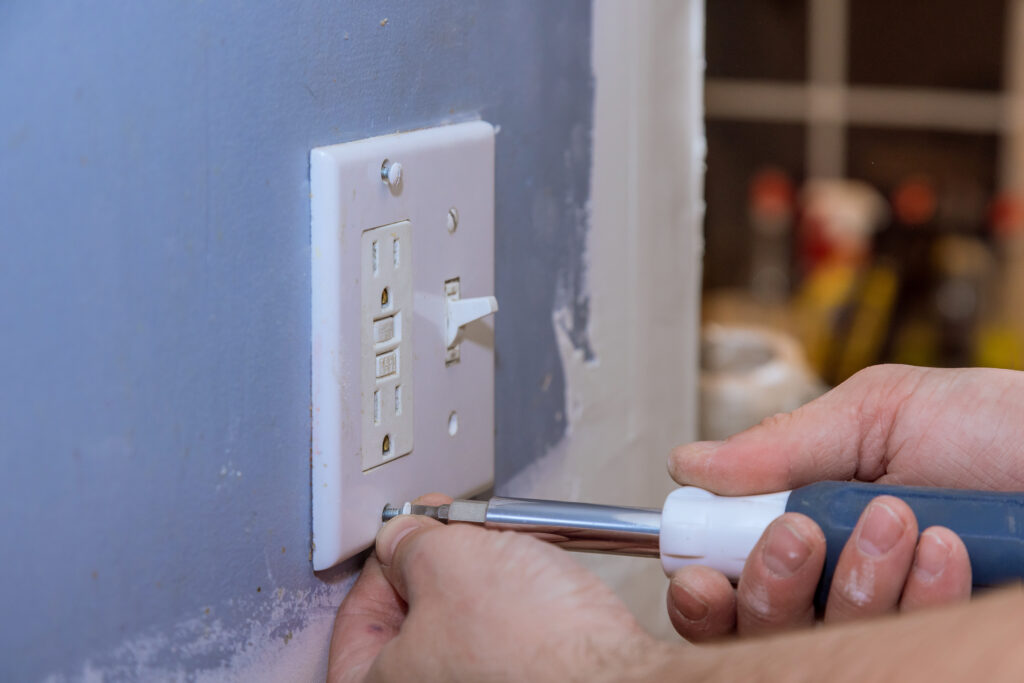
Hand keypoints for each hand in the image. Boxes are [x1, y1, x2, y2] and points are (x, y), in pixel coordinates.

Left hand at [328, 494, 671, 682]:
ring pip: (463, 632)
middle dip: (436, 568)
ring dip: (481, 586)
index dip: (381, 560)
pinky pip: (504, 646)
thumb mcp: (449, 561)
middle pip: (410, 625)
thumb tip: (402, 535)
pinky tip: (536, 588)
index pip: (356, 620)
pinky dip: (514, 612)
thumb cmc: (540, 655)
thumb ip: (409, 541)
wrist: (625, 682)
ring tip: (505, 558)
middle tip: (455, 536)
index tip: (405, 532)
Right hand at [665, 365, 1023, 639]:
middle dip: (769, 580)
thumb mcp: (884, 413)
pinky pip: (891, 650)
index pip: (726, 576)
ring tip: (905, 519)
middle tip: (804, 533)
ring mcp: (893, 627)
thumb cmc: (1008, 432)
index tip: (700, 570)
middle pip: (754, 625)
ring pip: (818, 643)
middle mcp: (842, 583)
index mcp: (813, 523)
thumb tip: (691, 463)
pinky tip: (951, 557)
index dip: (702, 584)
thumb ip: (785, 444)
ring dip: (854, 577)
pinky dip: (916, 598)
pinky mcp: (936, 647)